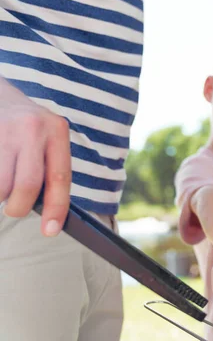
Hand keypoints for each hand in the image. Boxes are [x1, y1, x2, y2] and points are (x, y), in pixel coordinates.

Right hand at [0, 79, 70, 235]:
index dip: (56, 208)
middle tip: (14, 208)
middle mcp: (32, 128)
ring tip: (3, 184)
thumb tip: (49, 212)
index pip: (60, 177)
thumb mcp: (46, 137)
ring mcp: (3, 130)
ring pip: (0, 186)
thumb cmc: (25, 127)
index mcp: (57, 130)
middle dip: (18, 207)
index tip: (50, 231)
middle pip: (26, 185)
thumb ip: (48, 166)